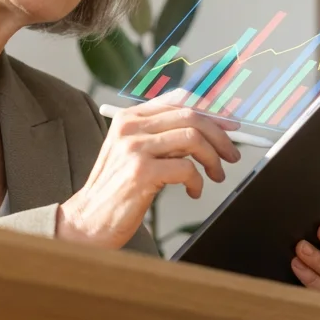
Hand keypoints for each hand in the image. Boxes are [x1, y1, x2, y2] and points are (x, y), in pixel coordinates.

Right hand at [59, 90, 242, 249]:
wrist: (88, 221)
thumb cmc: (117, 190)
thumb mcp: (135, 153)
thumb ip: (163, 136)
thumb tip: (208, 129)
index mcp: (130, 117)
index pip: (179, 99)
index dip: (211, 109)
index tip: (230, 125)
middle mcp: (131, 127)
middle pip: (191, 116)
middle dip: (220, 135)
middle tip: (231, 154)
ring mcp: (134, 148)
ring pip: (193, 139)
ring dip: (213, 159)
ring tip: (216, 175)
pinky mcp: (141, 172)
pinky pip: (187, 168)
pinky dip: (198, 181)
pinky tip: (194, 191)